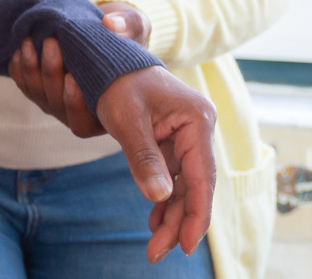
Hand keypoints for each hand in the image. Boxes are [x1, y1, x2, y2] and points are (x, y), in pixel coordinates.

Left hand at [8, 2, 152, 134]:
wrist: (105, 30)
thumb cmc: (127, 34)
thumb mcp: (135, 27)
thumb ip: (129, 26)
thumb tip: (111, 24)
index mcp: (108, 109)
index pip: (84, 122)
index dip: (75, 104)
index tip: (72, 78)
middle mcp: (80, 112)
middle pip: (57, 106)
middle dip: (50, 75)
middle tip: (51, 43)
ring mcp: (58, 101)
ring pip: (38, 95)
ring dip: (31, 69)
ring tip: (29, 42)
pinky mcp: (43, 88)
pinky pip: (25, 85)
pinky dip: (19, 70)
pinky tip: (18, 51)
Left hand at [95, 65, 218, 261]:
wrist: (109, 56)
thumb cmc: (118, 81)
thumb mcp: (127, 119)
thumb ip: (144, 158)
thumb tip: (159, 199)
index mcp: (197, 120)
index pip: (203, 177)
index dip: (196, 215)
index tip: (185, 246)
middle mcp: (198, 130)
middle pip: (194, 187)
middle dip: (178, 222)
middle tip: (157, 254)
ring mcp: (186, 137)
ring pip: (183, 187)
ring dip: (170, 216)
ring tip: (154, 246)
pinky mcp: (171, 142)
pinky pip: (172, 177)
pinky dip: (162, 199)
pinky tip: (154, 221)